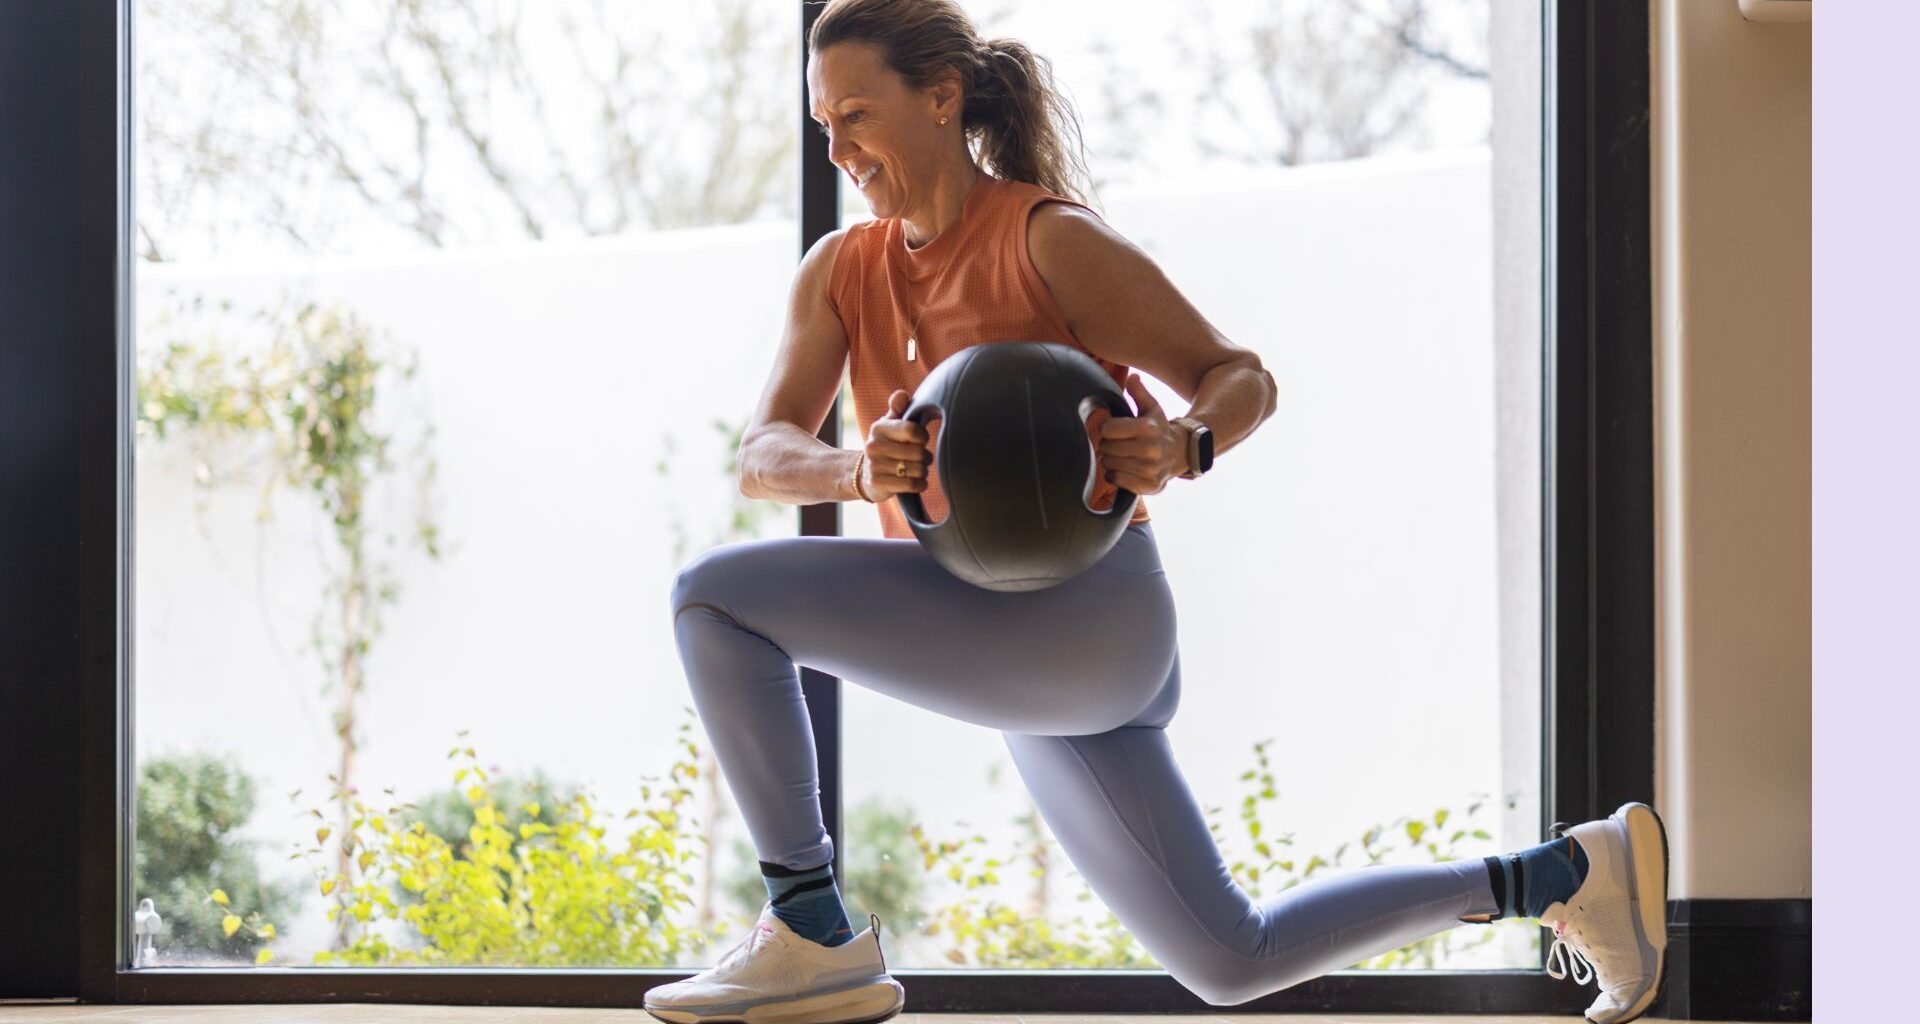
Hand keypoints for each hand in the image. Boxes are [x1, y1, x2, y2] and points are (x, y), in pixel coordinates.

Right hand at [861, 389, 930, 500]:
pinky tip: (917, 481)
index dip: (923, 436)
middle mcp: (873, 445)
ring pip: (916, 470)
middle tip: (922, 457)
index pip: (912, 430)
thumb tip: (902, 394)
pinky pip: (911, 485)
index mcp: (879, 428)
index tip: (921, 439)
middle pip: (918, 452)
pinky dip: (920, 485)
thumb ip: (898, 408)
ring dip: (923, 471)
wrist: (865, 473)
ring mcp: (875, 466)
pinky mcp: (878, 483)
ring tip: (918, 469)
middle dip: (925, 456)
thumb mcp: (890, 424)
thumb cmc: (886, 444)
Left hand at [1097, 374, 1185, 495]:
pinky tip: (1124, 469)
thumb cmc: (1159, 429)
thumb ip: (1139, 392)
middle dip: (1108, 445)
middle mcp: (1150, 449)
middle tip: (1118, 444)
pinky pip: (1115, 480)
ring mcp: (1150, 469)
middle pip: (1106, 447)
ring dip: (1111, 461)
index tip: (1114, 430)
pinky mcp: (1149, 485)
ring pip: (1109, 464)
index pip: (1107, 429)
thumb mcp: (1152, 408)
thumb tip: (1132, 378)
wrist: (1180, 453)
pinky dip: (1114, 475)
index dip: (1107, 429)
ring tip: (1122, 456)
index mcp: (1148, 428)